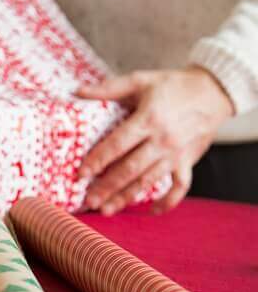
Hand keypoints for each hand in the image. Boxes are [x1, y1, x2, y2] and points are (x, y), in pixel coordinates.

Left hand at [76, 67, 233, 215]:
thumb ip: (108, 87)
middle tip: (89, 200)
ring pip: (149, 181)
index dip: (97, 160)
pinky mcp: (188, 161)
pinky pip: (179, 186)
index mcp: (148, 119)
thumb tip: (78, 91)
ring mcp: (177, 154)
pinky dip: (168, 201)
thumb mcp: (140, 79)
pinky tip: (152, 212)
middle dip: (108, 187)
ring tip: (107, 210)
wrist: (214, 91)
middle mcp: (163, 140)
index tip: (81, 173)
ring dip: (127, 197)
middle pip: (131, 169)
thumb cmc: (173, 84)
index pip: (117, 144)